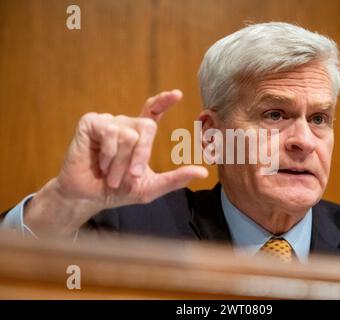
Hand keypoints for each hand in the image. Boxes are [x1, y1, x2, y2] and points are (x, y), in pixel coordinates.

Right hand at [24, 90, 207, 234]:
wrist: (89, 197)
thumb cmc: (117, 191)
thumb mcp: (150, 187)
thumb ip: (176, 178)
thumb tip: (203, 172)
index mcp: (138, 135)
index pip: (153, 111)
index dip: (164, 101)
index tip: (177, 94)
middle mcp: (124, 124)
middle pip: (146, 127)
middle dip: (142, 154)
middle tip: (133, 176)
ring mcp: (107, 121)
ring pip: (127, 134)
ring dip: (120, 162)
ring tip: (109, 174)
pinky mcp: (90, 123)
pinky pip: (109, 132)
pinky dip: (108, 154)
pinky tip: (99, 162)